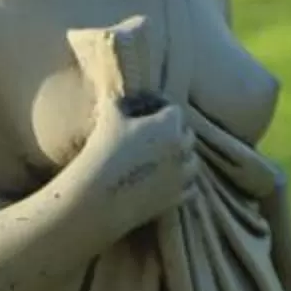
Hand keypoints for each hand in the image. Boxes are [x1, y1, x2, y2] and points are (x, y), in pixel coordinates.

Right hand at [68, 96, 196, 238]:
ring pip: (194, 162)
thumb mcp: (108, 118)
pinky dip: (184, 185)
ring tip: (169, 160)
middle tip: (159, 136)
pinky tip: (171, 183)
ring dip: (184, 159)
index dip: (163, 110)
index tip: (152, 112)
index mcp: (168, 125)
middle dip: (176, 133)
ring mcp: (181, 176)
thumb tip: (117, 91)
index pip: (175, 111)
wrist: (96, 197)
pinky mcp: (176, 199)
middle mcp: (181, 148)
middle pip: (188, 135)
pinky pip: (191, 189)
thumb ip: (117, 101)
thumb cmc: (102, 153)